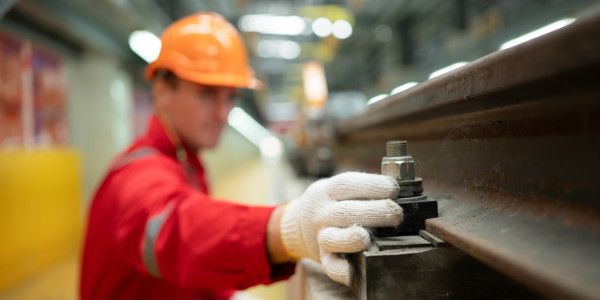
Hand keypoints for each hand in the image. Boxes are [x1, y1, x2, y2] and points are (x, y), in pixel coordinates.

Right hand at [280, 172, 401, 284]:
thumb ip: (363, 189)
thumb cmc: (333, 203)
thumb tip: (405, 192)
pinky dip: (340, 270)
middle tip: (396, 214)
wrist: (299, 222)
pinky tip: (352, 271)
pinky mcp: (323, 257)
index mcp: (328, 191)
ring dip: (351, 238)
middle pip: (344, 212)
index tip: (394, 189)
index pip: (347, 184)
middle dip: (373, 212)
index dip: (372, 186)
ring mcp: (322, 235)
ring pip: (333, 238)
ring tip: (367, 239)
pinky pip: (330, 265)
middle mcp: (323, 213)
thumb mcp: (339, 189)